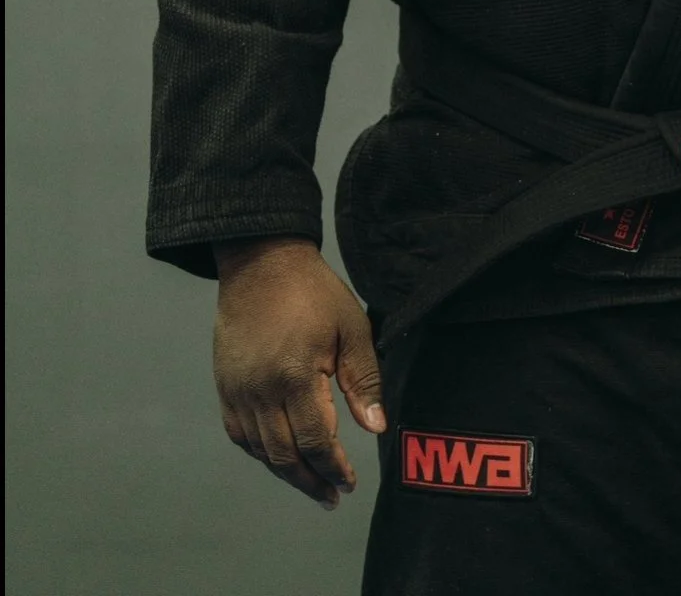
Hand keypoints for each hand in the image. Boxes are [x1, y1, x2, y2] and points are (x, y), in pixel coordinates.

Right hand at [213, 237, 387, 508]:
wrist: (262, 262)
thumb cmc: (312, 291)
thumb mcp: (352, 327)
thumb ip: (364, 381)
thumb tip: (375, 427)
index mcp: (295, 375)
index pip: (316, 441)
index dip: (334, 468)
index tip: (349, 484)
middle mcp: (261, 390)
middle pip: (285, 456)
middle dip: (312, 482)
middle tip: (332, 497)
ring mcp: (238, 390)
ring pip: (261, 451)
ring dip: (287, 473)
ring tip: (312, 485)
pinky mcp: (225, 386)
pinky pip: (240, 435)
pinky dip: (261, 453)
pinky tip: (280, 457)